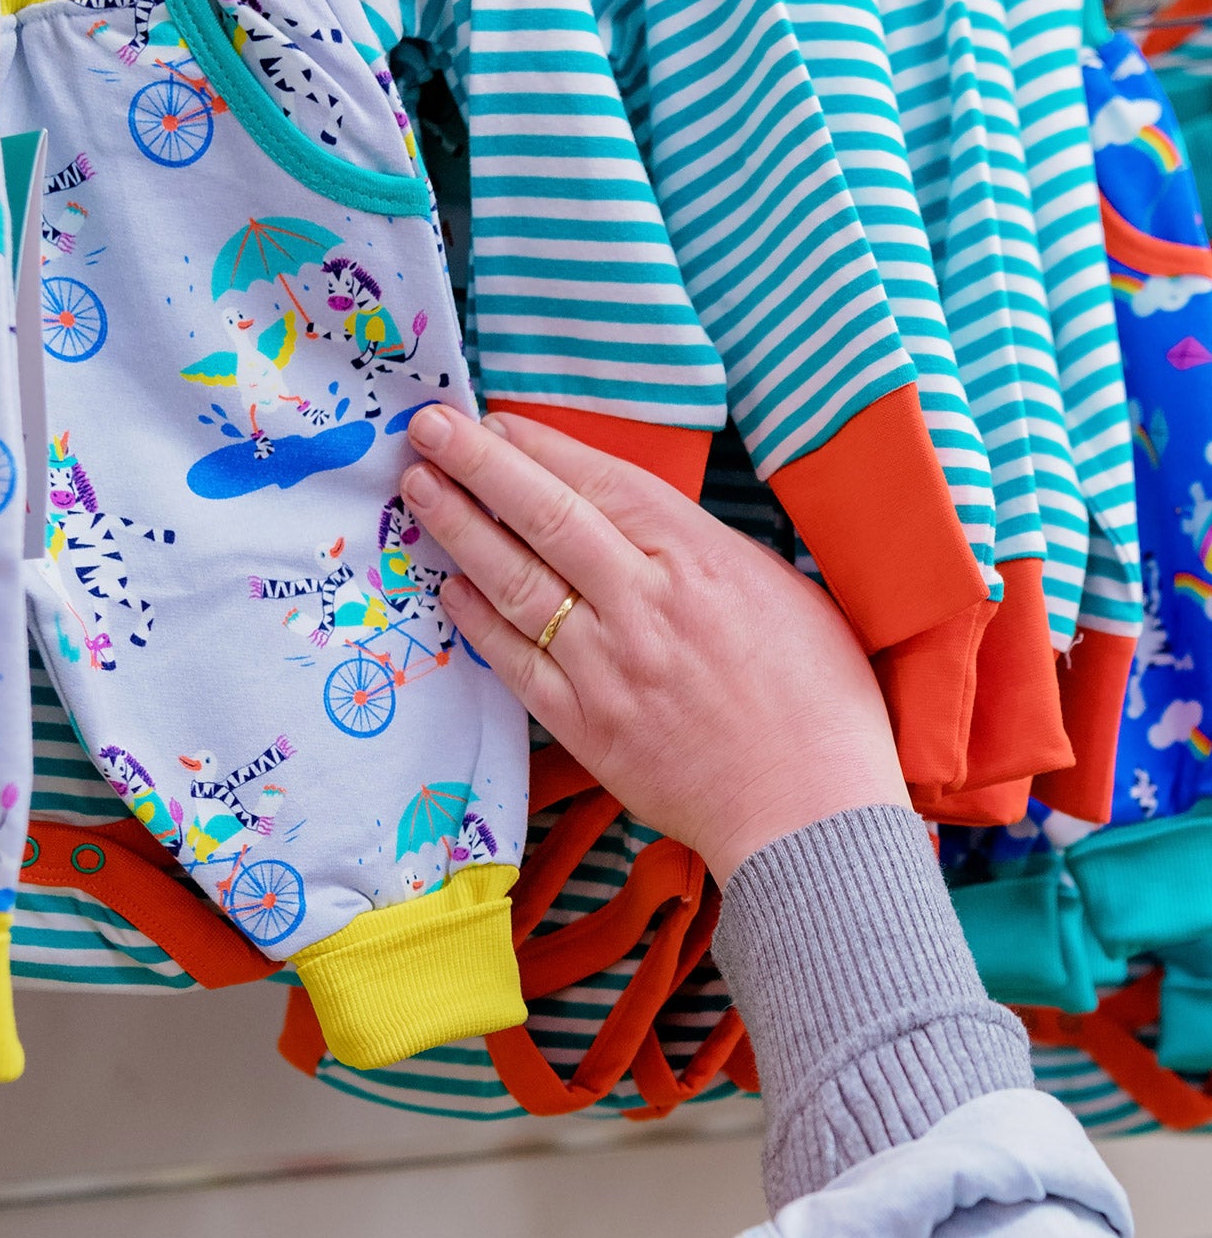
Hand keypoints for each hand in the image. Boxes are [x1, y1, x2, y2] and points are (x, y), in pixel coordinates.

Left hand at [401, 407, 908, 885]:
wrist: (808, 815)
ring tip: (420, 491)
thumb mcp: (782, 591)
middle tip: (429, 430)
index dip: (539, 448)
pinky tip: (449, 586)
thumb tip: (641, 518)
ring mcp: (605, 668)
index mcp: (701, 561)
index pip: (600, 484)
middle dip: (478, 466)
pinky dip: (477, 620)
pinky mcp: (583, 727)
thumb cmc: (818, 702)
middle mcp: (644, 606)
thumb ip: (705, 550)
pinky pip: (514, 662)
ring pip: (515, 584)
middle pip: (545, 518)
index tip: (495, 422)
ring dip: (460, 532)